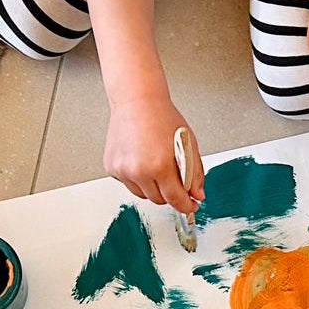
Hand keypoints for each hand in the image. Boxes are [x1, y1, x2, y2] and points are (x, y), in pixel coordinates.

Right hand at [105, 96, 199, 211]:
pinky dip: (137, 178)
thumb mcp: (188, 144)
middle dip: (169, 194)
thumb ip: (195, 173)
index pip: (175, 199)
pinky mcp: (112, 168)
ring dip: (152, 187)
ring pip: (142, 195)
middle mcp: (138, 170)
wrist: (137, 102)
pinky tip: (141, 159)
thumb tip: (197, 195)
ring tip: (156, 165)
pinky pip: (128, 184)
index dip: (186, 205)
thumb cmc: (162, 117)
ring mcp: (123, 170)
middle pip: (158, 200)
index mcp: (160, 165)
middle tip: (174, 178)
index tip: (190, 206)